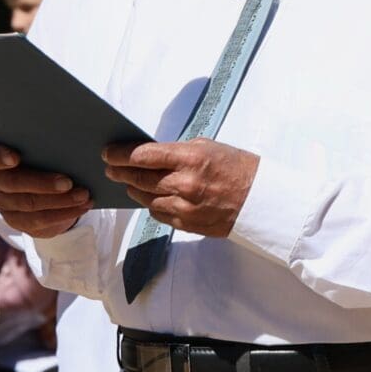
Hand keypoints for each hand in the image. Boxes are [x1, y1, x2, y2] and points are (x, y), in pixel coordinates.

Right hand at [0, 140, 90, 238]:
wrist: (43, 186)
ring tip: (84, 195)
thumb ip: (45, 142)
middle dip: (42, 183)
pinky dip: (64, 213)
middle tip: (68, 182)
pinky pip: (39, 220)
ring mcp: (3, 202)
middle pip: (12, 183)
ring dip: (60, 201)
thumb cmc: (43, 155)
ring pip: (29, 204)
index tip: (15, 157)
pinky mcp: (16, 221)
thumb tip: (75, 139)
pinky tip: (82, 206)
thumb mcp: (42, 146)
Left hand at [103, 139, 259, 238]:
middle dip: (120, 172)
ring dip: (134, 189)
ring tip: (129, 183)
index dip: (121, 154)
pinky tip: (151, 197)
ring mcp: (185, 207)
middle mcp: (185, 184)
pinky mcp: (188, 223)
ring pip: (146, 198)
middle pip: (139, 178)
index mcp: (191, 158)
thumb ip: (178, 152)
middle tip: (109, 168)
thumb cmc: (238, 168)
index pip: (143, 155)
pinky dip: (152, 204)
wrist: (262, 200)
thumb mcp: (210, 147)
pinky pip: (159, 214)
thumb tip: (150, 155)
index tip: (108, 153)